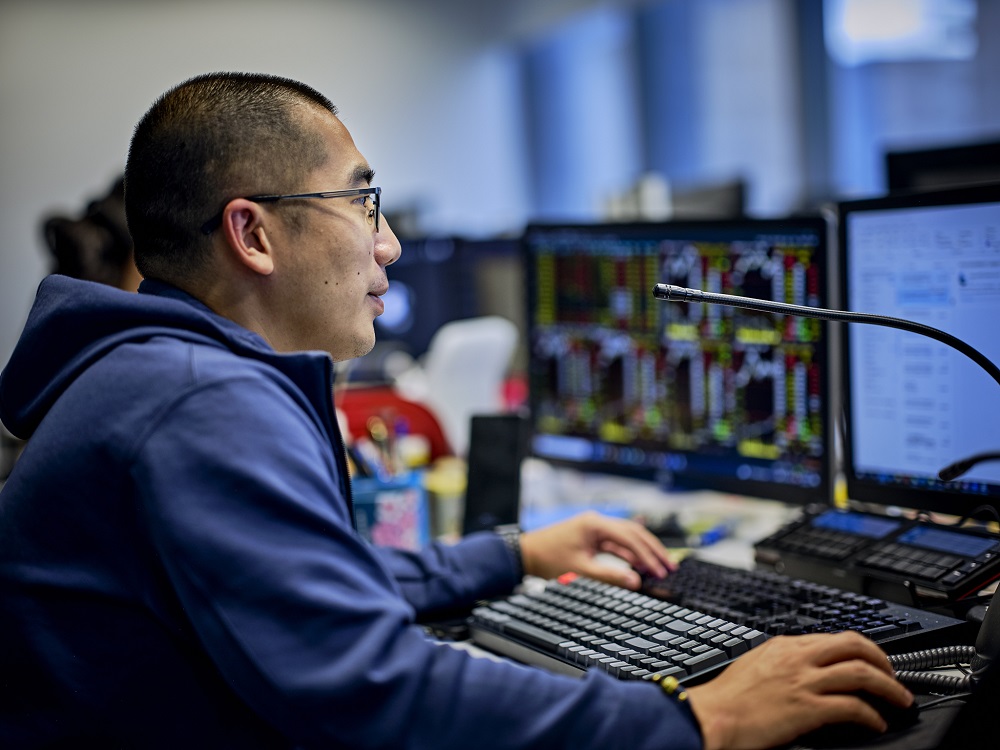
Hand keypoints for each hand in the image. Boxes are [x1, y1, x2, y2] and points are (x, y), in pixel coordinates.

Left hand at [519, 511, 673, 588]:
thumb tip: (636, 581)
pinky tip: (640, 567)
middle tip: (669, 566)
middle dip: (652, 550)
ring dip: (643, 552)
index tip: (660, 570)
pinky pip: (616, 544)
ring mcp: (595, 528)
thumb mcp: (580, 570)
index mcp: (594, 524)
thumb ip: (609, 575)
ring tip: (660, 568)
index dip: (647, 555)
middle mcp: (597, 522)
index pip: (629, 537)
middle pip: (633, 533)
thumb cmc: (548, 559)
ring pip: (627, 537)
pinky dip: (629, 555)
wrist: (526, 554)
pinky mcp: (592, 537)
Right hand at [685, 631, 913, 749]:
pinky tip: (876, 724)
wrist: (712, 715)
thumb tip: (802, 668)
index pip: (834, 638)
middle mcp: (798, 658)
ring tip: (900, 700)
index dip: (860, 649)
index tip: (871, 662)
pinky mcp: (807, 709)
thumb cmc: (727, 698)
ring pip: (862, 673)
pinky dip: (871, 715)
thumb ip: (781, 661)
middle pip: (855, 646)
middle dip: (883, 660)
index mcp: (785, 645)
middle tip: (894, 675)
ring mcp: (804, 682)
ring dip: (889, 687)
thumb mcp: (755, 665)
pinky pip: (852, 707)